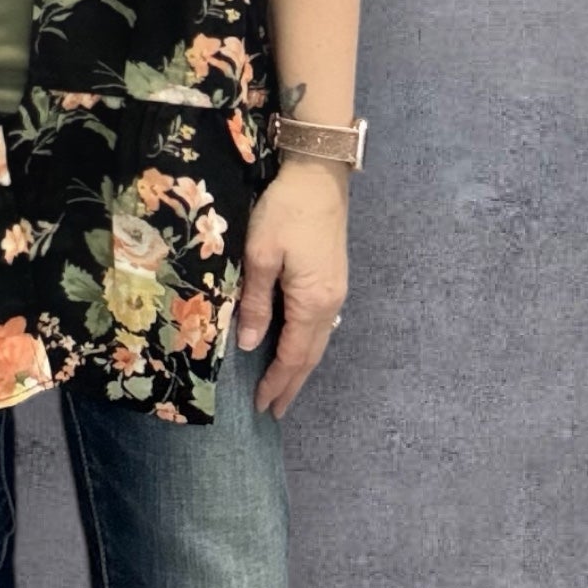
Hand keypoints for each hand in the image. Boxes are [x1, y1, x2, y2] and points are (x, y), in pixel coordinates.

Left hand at [235, 156, 349, 418]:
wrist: (318, 176)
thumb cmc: (284, 212)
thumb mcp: (261, 255)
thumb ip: (257, 302)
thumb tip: (251, 345)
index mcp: (312, 303)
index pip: (293, 356)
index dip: (278, 382)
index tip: (263, 407)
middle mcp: (330, 305)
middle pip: (311, 356)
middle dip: (291, 384)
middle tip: (274, 411)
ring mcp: (335, 292)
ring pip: (317, 341)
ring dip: (299, 366)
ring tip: (282, 387)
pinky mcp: (333, 279)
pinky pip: (319, 325)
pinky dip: (305, 344)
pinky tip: (293, 347)